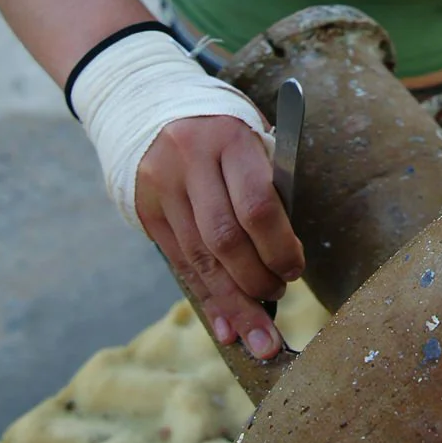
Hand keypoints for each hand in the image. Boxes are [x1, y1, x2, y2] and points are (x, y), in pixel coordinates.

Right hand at [134, 114, 304, 359]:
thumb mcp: (253, 139)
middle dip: (256, 281)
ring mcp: (162, 187)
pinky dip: (206, 298)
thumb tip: (285, 256)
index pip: (256, 203)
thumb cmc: (225, 132)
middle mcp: (189, 162)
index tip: (295, 270)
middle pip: (224, 238)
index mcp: (228, 139)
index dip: (279, 246)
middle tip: (279, 300)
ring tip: (259, 337)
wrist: (153, 105)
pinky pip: (178, 263)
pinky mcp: (145, 210)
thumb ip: (269, 187)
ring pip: (199, 258)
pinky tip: (226, 325)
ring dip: (233, 303)